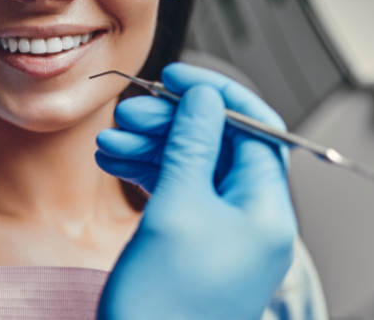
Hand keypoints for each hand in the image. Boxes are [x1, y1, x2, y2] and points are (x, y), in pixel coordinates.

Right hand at [95, 63, 296, 318]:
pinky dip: (144, 174)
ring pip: (189, 169)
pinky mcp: (191, 244)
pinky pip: (173, 194)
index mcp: (264, 212)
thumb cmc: (163, 304)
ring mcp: (220, 234)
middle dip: (171, 125)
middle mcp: (249, 221)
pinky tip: (113, 163)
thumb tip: (204, 99)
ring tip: (108, 143)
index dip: (215, 96)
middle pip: (217, 147)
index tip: (176, 77)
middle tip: (129, 115)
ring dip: (149, 148)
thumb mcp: (177, 210)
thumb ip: (191, 147)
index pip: (254, 130)